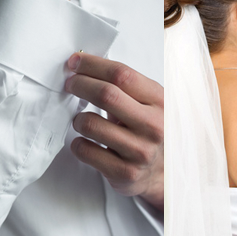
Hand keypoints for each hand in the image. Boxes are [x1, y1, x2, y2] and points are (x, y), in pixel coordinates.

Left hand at [64, 52, 162, 209]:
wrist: (165, 173)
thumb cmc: (150, 131)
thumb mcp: (149, 103)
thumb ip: (125, 85)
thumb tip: (85, 64)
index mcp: (160, 102)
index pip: (122, 74)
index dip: (93, 65)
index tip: (76, 62)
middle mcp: (153, 126)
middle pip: (106, 95)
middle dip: (80, 84)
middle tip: (70, 84)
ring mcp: (140, 151)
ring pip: (91, 124)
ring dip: (78, 118)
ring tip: (82, 120)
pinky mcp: (125, 173)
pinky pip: (86, 151)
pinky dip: (78, 143)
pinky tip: (85, 141)